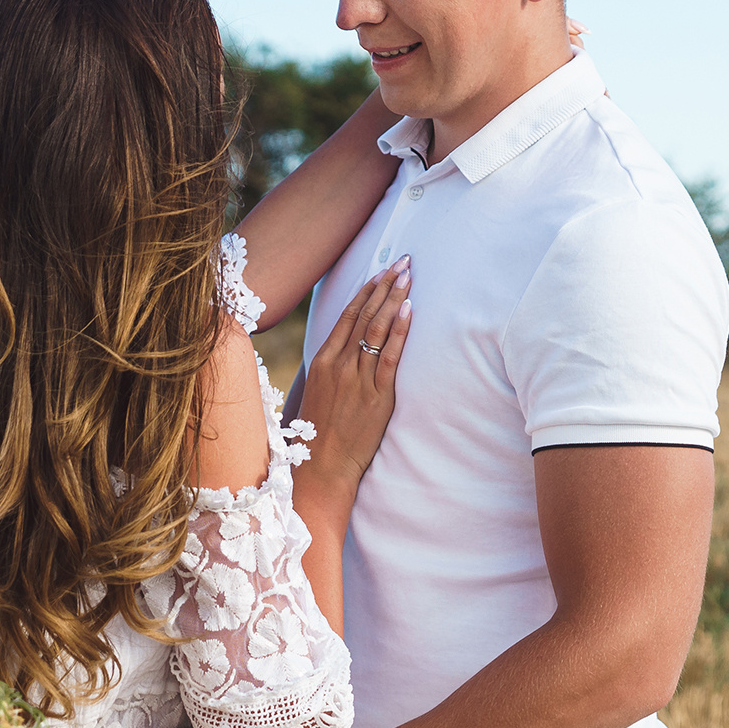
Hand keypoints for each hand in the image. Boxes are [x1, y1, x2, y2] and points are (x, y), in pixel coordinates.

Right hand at [291, 259, 410, 494]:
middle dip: (385, 285)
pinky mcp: (377, 396)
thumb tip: (348, 344)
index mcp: (322, 360)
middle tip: (403, 262)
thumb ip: (333, 365)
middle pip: (365, 315)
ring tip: (409, 277)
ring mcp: (358, 379)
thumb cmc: (320, 431)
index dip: (367, 290)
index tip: (382, 270)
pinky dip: (399, 332)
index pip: (348, 315)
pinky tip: (408, 311)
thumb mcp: (319, 390)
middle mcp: (339, 364)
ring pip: (377, 330)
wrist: (322, 465)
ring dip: (394, 299)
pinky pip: (389, 357)